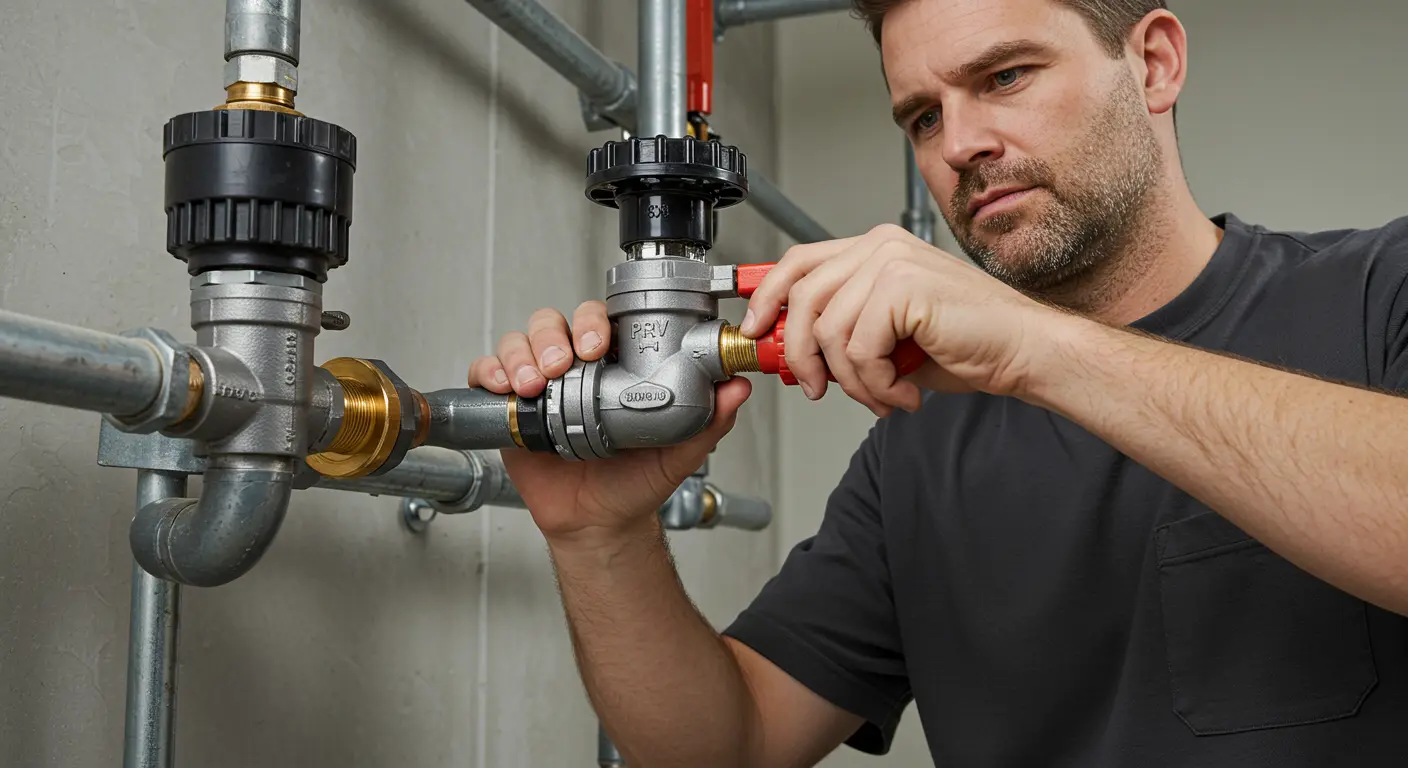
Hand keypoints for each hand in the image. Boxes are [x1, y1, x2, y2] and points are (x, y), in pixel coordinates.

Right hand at [467, 302, 752, 544]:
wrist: (599, 524)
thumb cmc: (636, 482)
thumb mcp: (679, 451)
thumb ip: (709, 420)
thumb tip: (737, 387)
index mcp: (613, 365)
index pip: (598, 320)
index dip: (592, 320)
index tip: (596, 341)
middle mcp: (574, 368)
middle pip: (552, 323)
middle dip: (553, 336)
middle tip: (564, 363)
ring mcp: (540, 384)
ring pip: (520, 343)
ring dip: (522, 354)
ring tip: (534, 384)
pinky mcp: (511, 409)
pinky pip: (489, 376)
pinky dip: (489, 373)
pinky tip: (504, 389)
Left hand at [741, 224, 1063, 415]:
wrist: (1023, 352)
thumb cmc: (966, 345)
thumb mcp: (888, 336)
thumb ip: (841, 333)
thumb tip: (790, 356)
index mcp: (875, 248)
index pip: (798, 262)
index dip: (766, 297)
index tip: (753, 332)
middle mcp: (880, 246)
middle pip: (801, 298)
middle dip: (799, 355)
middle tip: (819, 389)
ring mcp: (891, 262)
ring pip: (827, 333)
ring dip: (852, 382)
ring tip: (883, 395)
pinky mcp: (903, 288)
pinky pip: (858, 352)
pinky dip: (876, 385)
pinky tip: (903, 391)